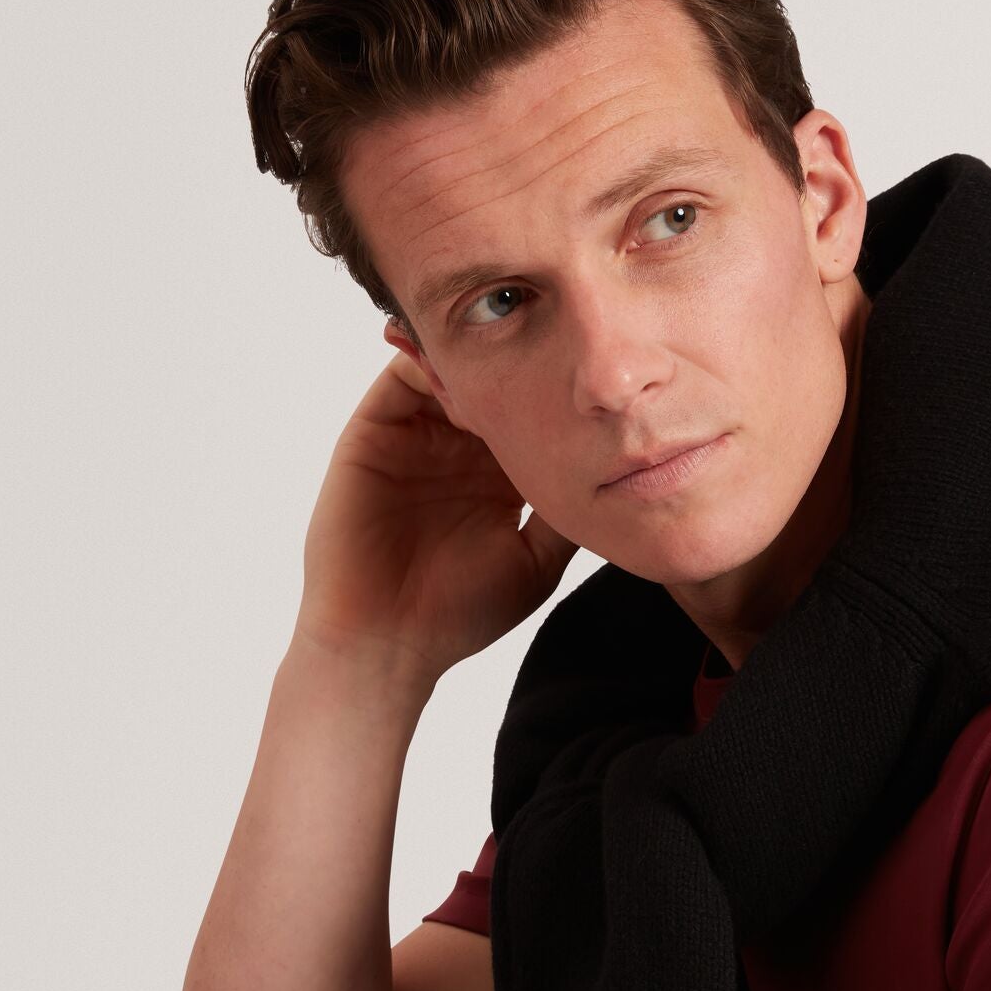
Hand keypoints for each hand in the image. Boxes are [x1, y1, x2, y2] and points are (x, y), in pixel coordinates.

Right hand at [291, 339, 578, 689]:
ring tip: (514, 364)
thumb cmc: (460, 612)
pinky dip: (435, 365)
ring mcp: (415, 436)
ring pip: (450, 372)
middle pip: (494, 384)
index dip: (559, 397)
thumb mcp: (537, 560)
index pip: (531, 416)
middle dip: (523, 363)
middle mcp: (456, 450)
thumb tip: (615, 470)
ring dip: (481, 363)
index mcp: (498, 477)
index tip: (595, 385)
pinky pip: (404, 377)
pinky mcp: (375, 430)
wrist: (388, 638)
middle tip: (559, 352)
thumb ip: (568, 513)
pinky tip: (470, 384)